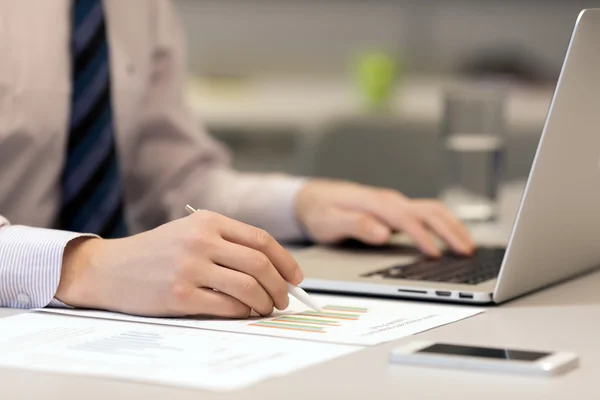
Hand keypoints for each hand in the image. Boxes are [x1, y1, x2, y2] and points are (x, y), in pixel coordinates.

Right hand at [56, 211, 302, 317]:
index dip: (285, 261)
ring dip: (264, 302)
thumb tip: (271, 268)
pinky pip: (226, 306)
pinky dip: (242, 312)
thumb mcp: (190, 232)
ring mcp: (190, 268)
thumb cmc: (155, 252)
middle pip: (259, 264)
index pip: (261, 240)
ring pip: (247, 287)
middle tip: (282, 299)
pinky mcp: (180, 295)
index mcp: (208, 221)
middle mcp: (201, 241)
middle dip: (279, 285)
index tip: (296, 277)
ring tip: (265, 308)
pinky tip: (243, 313)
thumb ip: (227, 243)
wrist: (109, 268)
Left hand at [295, 180, 474, 256]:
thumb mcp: (328, 222)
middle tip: (467, 252)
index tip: (436, 255)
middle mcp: (389, 200)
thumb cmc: (320, 211)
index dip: (422, 236)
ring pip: (432, 210)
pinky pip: (427, 215)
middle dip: (450, 230)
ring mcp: (394, 204)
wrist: (312, 198)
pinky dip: (445, 225)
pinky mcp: (396, 211)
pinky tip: (453, 238)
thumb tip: (383, 233)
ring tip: (468, 247)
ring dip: (452, 226)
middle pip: (428, 210)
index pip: (405, 218)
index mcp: (374, 203)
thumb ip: (355, 225)